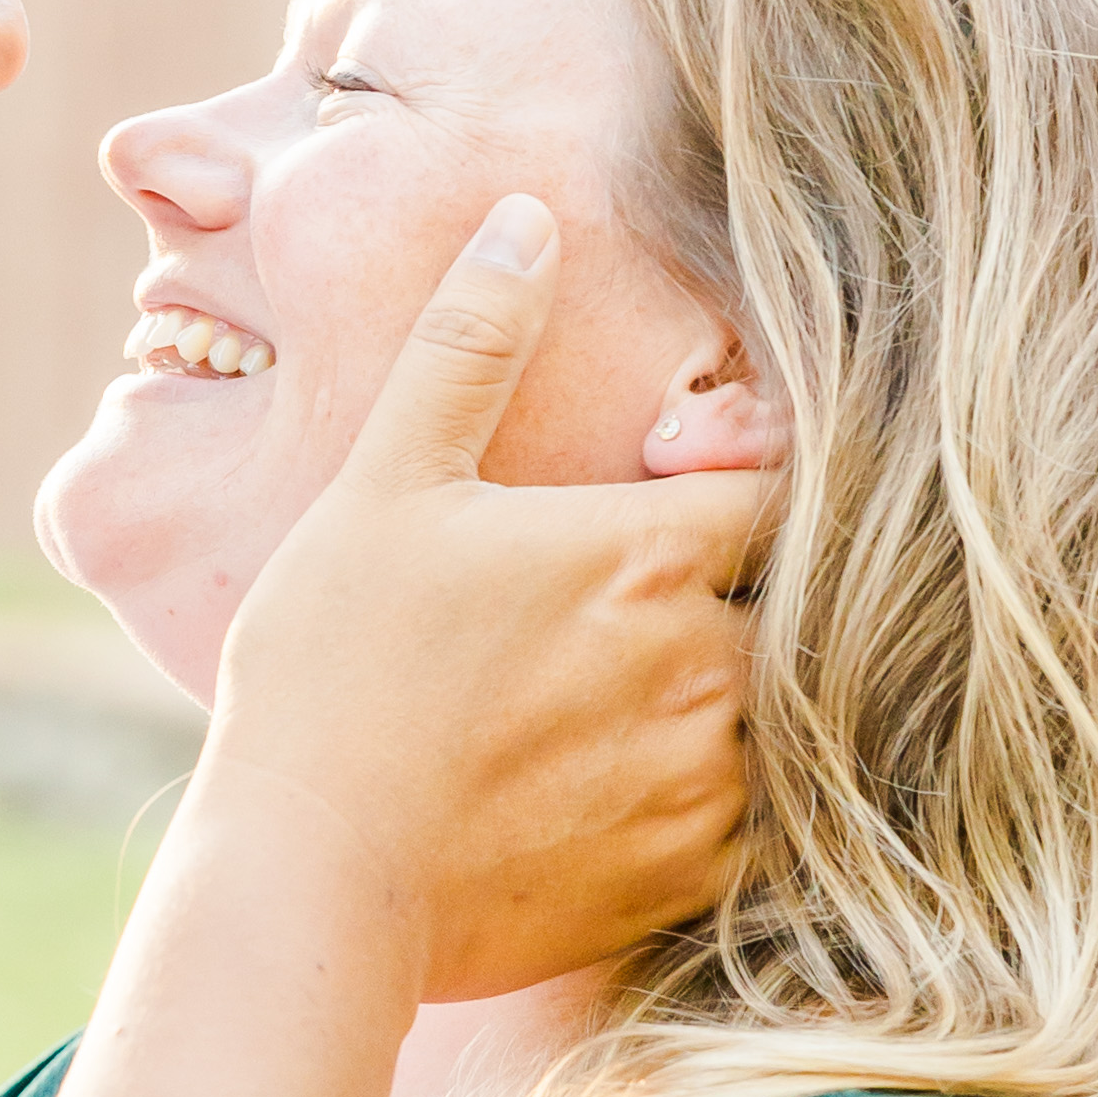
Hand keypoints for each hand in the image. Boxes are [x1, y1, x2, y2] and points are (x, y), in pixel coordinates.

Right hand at [206, 199, 765, 1001]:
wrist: (309, 877)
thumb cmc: (333, 673)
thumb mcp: (384, 486)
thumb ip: (468, 348)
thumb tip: (525, 217)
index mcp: (647, 551)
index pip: (778, 486)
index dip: (746, 482)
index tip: (707, 490)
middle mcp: (706, 663)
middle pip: (788, 604)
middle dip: (745, 595)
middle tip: (657, 606)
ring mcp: (705, 780)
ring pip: (778, 715)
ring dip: (735, 699)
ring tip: (640, 702)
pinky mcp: (686, 878)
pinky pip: (752, 825)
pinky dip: (713, 802)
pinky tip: (629, 792)